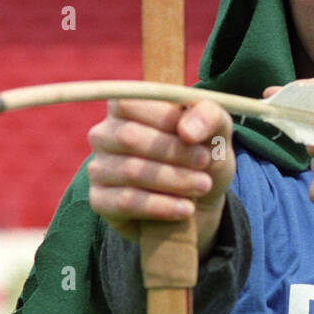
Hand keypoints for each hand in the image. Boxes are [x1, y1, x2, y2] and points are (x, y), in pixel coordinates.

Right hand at [87, 96, 235, 255]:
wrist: (198, 201)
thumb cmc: (201, 154)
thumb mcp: (215, 130)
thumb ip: (208, 116)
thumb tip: (187, 131)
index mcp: (125, 106)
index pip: (131, 104)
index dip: (164, 118)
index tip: (197, 136)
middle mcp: (104, 134)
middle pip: (129, 137)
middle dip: (172, 151)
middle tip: (205, 162)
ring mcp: (98, 168)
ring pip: (130, 171)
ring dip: (172, 179)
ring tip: (203, 186)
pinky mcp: (100, 200)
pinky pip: (126, 202)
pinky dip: (160, 206)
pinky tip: (185, 209)